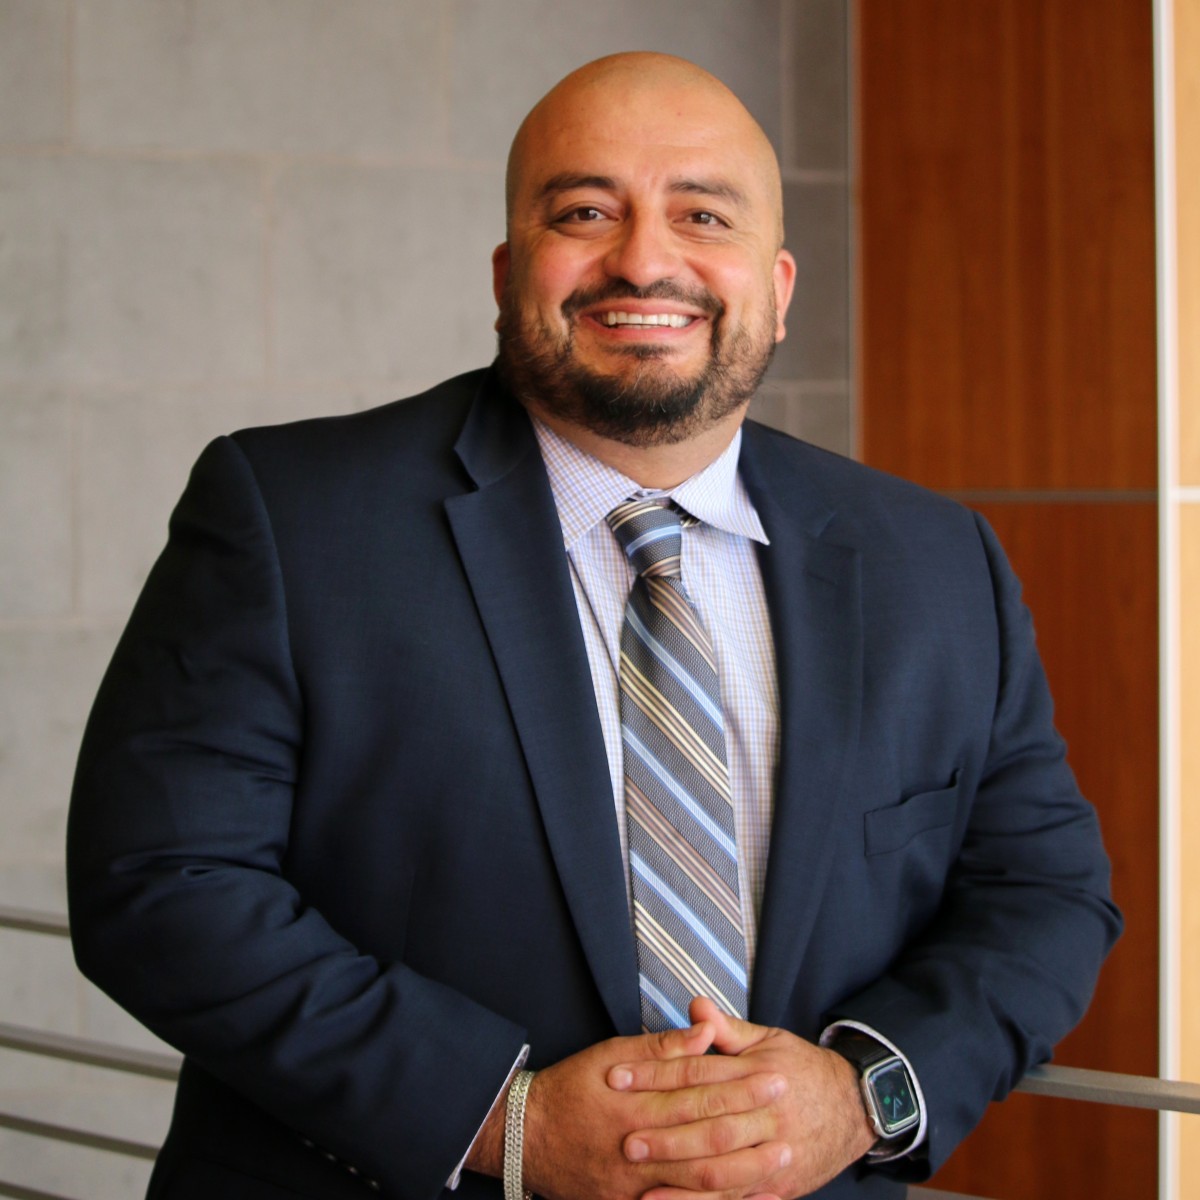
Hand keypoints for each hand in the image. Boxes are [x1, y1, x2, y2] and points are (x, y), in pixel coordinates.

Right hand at [468, 1020, 790, 1199]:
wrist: (526, 1139)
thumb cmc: (571, 1089)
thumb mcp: (610, 1055)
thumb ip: (660, 1049)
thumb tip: (705, 1033)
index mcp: (635, 1101)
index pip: (697, 1090)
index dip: (739, 1084)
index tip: (775, 1074)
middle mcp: (637, 1145)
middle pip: (705, 1134)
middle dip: (752, 1122)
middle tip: (790, 1110)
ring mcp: (635, 1184)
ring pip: (701, 1180)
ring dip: (747, 1169)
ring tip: (782, 1155)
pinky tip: (748, 1197)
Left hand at [608, 998, 876, 1199]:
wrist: (855, 1107)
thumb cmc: (802, 1069)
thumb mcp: (769, 1040)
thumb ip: (728, 1030)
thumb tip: (694, 1005)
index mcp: (758, 1072)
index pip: (698, 1071)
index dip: (655, 1074)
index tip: (617, 1077)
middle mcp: (767, 1114)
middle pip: (709, 1122)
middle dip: (664, 1131)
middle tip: (623, 1135)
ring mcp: (775, 1154)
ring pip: (723, 1167)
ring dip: (678, 1174)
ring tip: (638, 1174)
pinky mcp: (780, 1186)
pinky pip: (737, 1197)